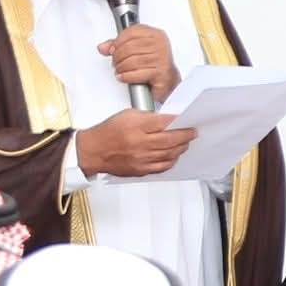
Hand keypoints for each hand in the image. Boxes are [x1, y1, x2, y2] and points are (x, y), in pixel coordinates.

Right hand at [76, 109, 196, 176]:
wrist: (94, 151)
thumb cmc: (108, 132)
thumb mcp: (127, 115)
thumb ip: (147, 116)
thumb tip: (166, 120)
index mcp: (136, 126)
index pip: (164, 123)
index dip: (178, 121)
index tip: (185, 119)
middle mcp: (140, 144)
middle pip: (170, 140)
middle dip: (185, 135)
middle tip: (192, 132)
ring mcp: (141, 159)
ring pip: (169, 154)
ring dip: (181, 148)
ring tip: (185, 142)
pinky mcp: (141, 170)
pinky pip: (162, 167)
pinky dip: (171, 161)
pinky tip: (174, 155)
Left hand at [97, 24, 180, 102]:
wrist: (167, 80)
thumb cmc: (153, 64)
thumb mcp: (136, 50)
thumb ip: (119, 45)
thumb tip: (103, 47)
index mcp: (155, 35)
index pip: (132, 32)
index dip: (118, 41)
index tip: (113, 49)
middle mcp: (160, 45)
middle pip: (130, 47)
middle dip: (117, 57)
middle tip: (115, 63)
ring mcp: (161, 59)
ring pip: (132, 61)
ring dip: (121, 68)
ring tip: (119, 70)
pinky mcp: (160, 73)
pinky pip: (136, 73)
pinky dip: (126, 76)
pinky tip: (123, 77)